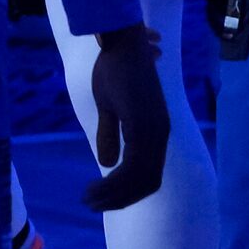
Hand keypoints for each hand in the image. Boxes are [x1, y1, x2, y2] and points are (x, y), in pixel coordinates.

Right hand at [83, 27, 172, 211]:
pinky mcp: (143, 125)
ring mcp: (154, 131)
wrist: (122, 44)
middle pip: (146, 183)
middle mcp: (159, 135)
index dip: (126, 193)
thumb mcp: (110, 108)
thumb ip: (111, 135)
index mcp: (154, 132)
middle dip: (119, 199)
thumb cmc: (115, 70)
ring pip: (139, 178)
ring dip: (114, 194)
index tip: (102, 199)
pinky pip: (132, 165)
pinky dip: (114, 181)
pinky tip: (94, 183)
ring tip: (88, 199)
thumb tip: (106, 162)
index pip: (148, 176)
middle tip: (91, 205)